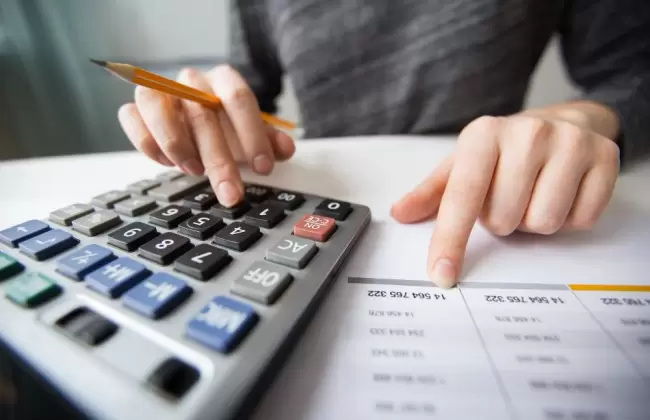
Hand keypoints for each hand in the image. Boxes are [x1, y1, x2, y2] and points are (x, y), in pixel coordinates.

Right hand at [117, 66, 295, 205]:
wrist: (196, 121)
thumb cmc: (227, 127)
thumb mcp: (252, 135)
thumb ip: (269, 141)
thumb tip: (285, 149)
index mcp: (223, 79)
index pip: (238, 98)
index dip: (252, 134)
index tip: (263, 168)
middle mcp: (190, 81)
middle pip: (202, 114)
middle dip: (219, 160)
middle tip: (232, 194)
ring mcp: (160, 91)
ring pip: (156, 105)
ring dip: (175, 143)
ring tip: (194, 172)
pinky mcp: (136, 108)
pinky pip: (130, 117)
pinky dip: (147, 143)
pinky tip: (167, 164)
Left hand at [391, 109, 620, 287]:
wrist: (562, 121)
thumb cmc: (504, 151)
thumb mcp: (462, 165)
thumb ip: (431, 193)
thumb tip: (400, 214)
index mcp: (483, 135)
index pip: (462, 197)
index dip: (449, 240)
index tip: (441, 273)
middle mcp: (527, 133)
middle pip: (504, 220)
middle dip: (502, 220)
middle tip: (508, 196)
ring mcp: (570, 142)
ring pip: (542, 224)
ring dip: (534, 222)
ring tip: (534, 194)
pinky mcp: (605, 157)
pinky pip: (580, 220)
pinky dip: (568, 219)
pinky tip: (562, 193)